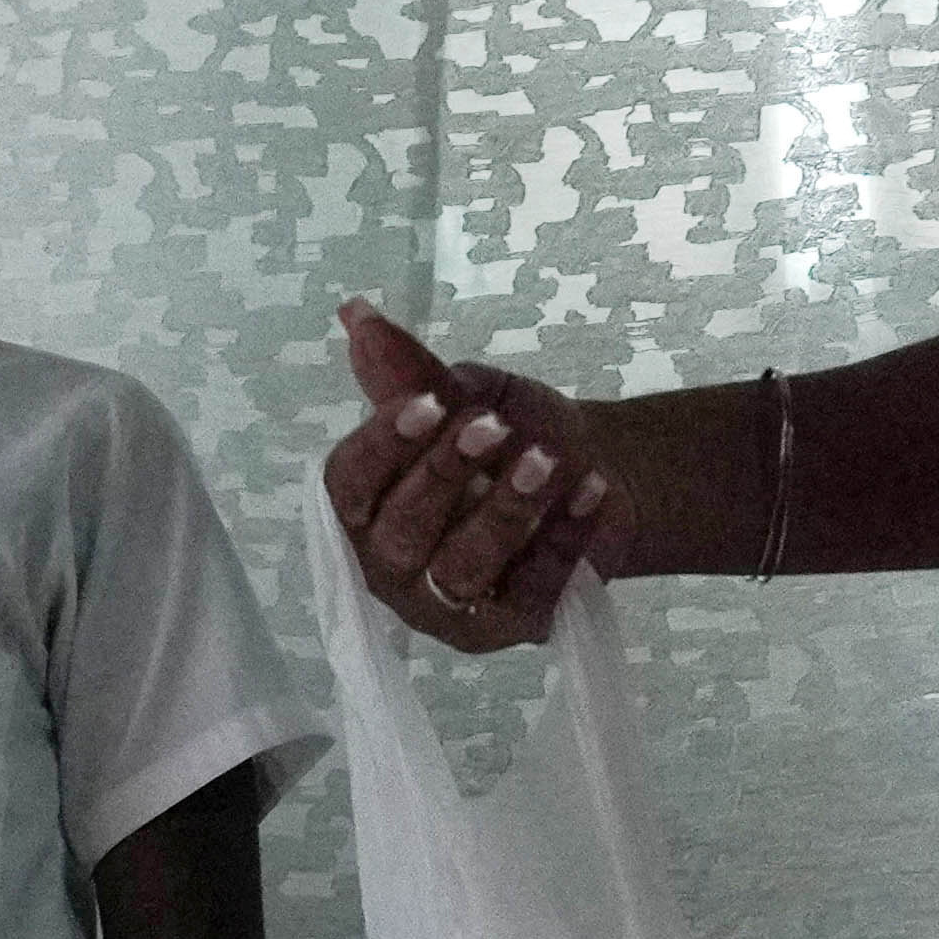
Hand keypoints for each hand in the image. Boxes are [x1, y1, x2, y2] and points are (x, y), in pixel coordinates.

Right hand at [321, 301, 616, 654]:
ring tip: (547, 460)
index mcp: (363, 508)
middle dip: (445, 474)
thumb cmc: (511, 434)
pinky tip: (592, 490)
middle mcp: (390, 564)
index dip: (381, 445)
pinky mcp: (509, 625)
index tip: (428, 402)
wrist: (593, 471)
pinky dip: (564, 536)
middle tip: (494, 425)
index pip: (345, 484)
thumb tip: (355, 313)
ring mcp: (447, 604)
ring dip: (504, 511)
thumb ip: (410, 371)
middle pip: (400, 531)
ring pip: (460, 568)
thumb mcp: (467, 393)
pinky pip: (533, 587)